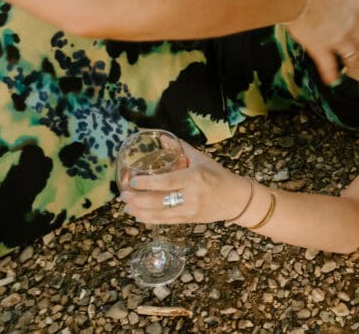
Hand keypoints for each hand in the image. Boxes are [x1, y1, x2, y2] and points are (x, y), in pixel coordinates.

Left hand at [121, 142, 250, 223]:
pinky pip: (165, 221)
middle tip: (123, 195)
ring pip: (160, 214)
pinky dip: (150, 219)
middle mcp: (191, 196)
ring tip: (126, 206)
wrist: (235, 199)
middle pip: (159, 201)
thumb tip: (161, 138)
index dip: (147, 184)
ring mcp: (190, 211)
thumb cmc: (218, 175)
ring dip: (140, 211)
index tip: (132, 181)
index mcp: (194, 178)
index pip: (167, 182)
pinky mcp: (189, 220)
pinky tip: (138, 215)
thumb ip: (180, 148)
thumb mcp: (201, 159)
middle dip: (138, 199)